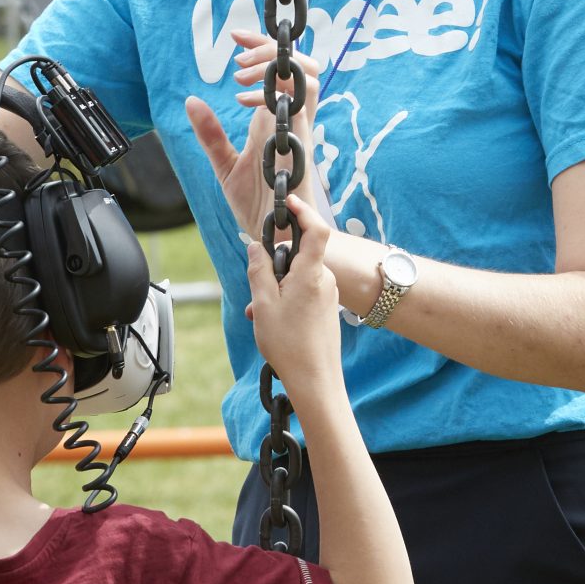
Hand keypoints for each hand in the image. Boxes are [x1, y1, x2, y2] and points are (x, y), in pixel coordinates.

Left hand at [186, 29, 331, 234]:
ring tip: (241, 72)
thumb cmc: (257, 205)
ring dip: (275, 63)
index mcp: (274, 118)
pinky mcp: (301, 142)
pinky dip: (279, 86)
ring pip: (309, 74)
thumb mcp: (224, 163)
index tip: (234, 39)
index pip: (280, 69)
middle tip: (236, 53)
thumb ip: (210, 133)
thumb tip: (192, 101)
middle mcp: (289, 118)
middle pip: (300, 63)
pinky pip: (304, 101)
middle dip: (269, 46)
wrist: (273, 236)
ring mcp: (298, 128)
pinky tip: (245, 98)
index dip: (261, 46)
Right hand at [245, 195, 343, 393]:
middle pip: (300, 255)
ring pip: (298, 277)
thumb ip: (259, 270)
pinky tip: (273, 322)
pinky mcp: (327, 309)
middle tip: (256, 289)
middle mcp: (325, 280)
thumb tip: (256, 246)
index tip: (287, 202)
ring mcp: (328, 295)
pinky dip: (286, 300)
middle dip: (275, 265)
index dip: (303, 211)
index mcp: (311, 273)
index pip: (316, 229)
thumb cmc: (289, 344)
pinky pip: (304, 292)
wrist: (316, 381)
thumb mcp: (263, 304)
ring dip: (277, 288)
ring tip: (261, 314)